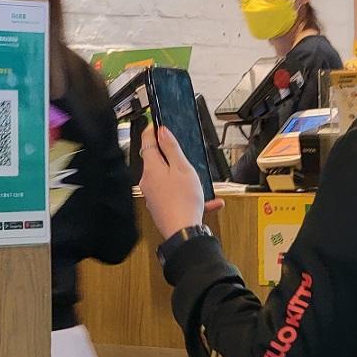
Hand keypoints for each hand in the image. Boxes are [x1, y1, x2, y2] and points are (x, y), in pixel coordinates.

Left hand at [138, 124, 222, 238]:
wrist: (183, 233)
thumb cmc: (184, 201)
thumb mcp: (182, 168)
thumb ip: (172, 148)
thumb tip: (162, 132)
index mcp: (152, 168)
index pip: (147, 142)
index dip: (152, 130)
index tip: (156, 123)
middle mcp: (148, 181)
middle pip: (156, 161)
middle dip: (169, 156)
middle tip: (182, 153)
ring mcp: (152, 195)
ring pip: (167, 179)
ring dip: (183, 178)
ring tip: (200, 182)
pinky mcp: (160, 207)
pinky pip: (174, 195)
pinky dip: (188, 195)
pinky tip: (209, 202)